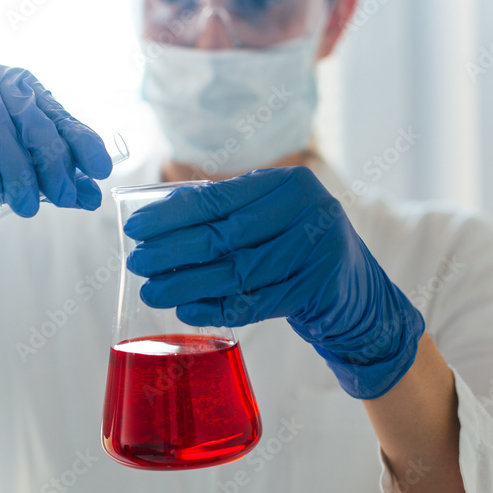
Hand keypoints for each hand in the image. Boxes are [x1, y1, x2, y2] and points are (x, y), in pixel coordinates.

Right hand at [0, 59, 112, 245]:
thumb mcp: (14, 172)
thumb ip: (50, 179)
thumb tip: (90, 196)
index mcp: (23, 90)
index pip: (59, 117)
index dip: (82, 143)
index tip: (101, 171)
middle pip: (33, 124)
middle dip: (53, 166)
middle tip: (64, 198)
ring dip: (16, 173)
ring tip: (26, 205)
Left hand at [124, 166, 423, 398]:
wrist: (356, 292)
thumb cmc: (297, 246)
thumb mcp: (271, 217)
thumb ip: (227, 210)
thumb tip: (156, 216)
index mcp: (291, 183)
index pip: (218, 197)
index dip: (173, 214)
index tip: (136, 227)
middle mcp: (309, 211)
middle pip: (226, 234)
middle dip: (174, 250)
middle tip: (137, 261)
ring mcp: (317, 251)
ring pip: (238, 271)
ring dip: (189, 283)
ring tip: (152, 290)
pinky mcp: (318, 290)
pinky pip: (256, 302)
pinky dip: (217, 307)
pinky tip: (187, 309)